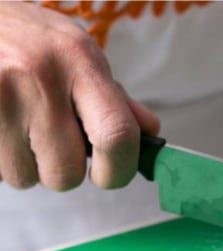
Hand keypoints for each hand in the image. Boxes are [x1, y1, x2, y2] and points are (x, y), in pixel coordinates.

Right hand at [0, 3, 158, 190]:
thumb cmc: (26, 40)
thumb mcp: (75, 53)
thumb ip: (112, 96)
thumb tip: (148, 132)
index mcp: (80, 61)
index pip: (116, 135)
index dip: (118, 170)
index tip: (110, 176)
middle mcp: (41, 78)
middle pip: (66, 172)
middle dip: (63, 171)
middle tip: (52, 144)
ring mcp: (0, 96)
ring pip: (26, 177)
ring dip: (27, 165)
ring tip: (19, 128)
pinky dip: (2, 159)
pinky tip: (2, 128)